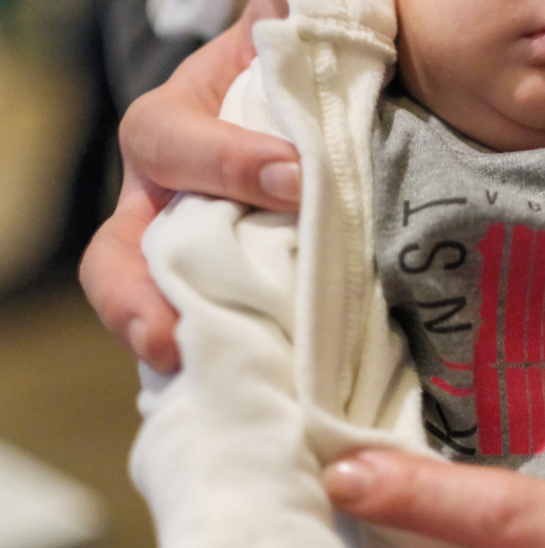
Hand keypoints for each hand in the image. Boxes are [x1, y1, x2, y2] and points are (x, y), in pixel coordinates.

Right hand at [79, 0, 296, 372]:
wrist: (313, 124)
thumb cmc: (292, 79)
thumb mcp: (281, 43)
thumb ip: (287, 25)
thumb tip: (293, 9)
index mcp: (178, 131)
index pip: (170, 143)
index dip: (224, 162)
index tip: (295, 180)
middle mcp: (167, 203)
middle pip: (118, 256)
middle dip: (133, 298)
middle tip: (165, 338)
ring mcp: (191, 260)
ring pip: (155, 310)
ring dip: (171, 349)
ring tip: (200, 384)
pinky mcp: (229, 303)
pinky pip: (216, 340)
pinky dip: (228, 369)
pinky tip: (260, 398)